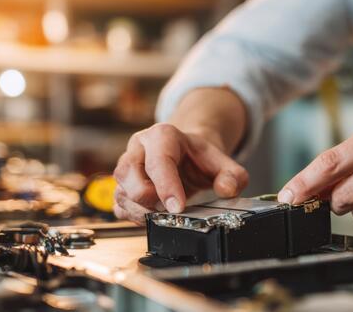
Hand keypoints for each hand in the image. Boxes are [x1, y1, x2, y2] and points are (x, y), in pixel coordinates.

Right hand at [113, 123, 248, 223]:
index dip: (167, 186)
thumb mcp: (224, 163)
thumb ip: (233, 176)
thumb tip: (227, 190)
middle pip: (128, 173)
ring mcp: (126, 166)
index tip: (179, 207)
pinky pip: (119, 205)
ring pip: (121, 191)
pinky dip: (135, 217)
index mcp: (162, 136)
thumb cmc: (200, 158)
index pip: (158, 161)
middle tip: (172, 208)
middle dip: (149, 198)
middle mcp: (138, 147)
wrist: (188, 156)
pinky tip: (154, 216)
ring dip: (142, 210)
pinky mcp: (122, 186)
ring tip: (165, 213)